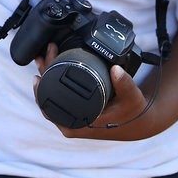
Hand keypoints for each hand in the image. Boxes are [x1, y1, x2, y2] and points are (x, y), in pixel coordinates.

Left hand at [33, 45, 168, 140]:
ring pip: (52, 95)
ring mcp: (73, 118)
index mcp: (81, 126)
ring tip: (49, 52)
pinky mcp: (76, 111)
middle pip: (48, 99)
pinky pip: (58, 95)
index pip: (50, 111)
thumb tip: (116, 69)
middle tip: (48, 52)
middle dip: (45, 73)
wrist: (138, 121)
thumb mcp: (131, 97)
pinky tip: (53, 63)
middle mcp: (73, 124)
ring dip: (48, 73)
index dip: (41, 91)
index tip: (39, 73)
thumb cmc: (132, 111)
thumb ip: (124, 84)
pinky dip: (55, 78)